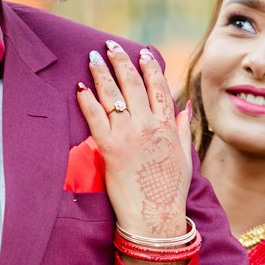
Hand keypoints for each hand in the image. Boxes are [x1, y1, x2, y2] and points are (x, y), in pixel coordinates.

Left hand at [78, 42, 192, 238]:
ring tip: (93, 57)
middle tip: (111, 46)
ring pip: (113, 95)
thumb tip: (182, 108)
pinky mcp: (109, 148)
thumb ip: (180, 130)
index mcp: (167, 127)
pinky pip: (95, 117)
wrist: (154, 219)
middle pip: (133, 85)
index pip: (159, 88)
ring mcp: (128, 136)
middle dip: (122, 62)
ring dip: (102, 73)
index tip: (143, 53)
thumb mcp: (184, 159)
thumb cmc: (169, 193)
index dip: (150, 68)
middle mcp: (148, 126)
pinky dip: (87, 99)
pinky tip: (80, 86)